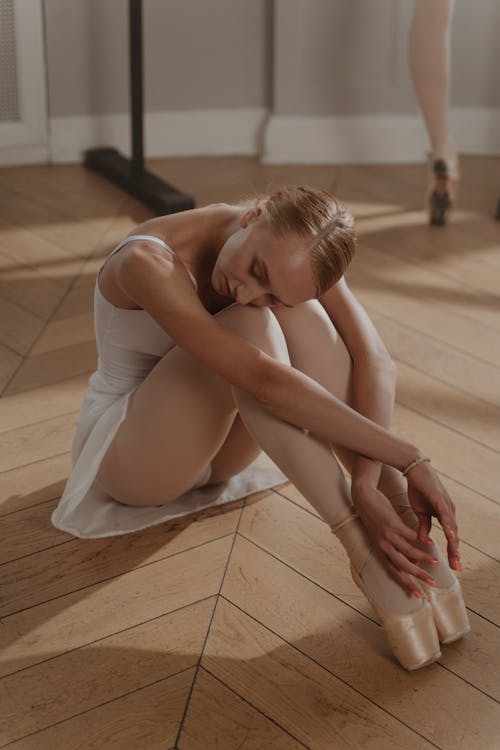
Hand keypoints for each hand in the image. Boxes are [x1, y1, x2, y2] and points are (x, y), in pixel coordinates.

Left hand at [351, 480, 440, 596]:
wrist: (364, 498)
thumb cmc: (376, 517)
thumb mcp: (384, 537)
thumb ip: (398, 550)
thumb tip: (414, 563)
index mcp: (380, 551)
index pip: (393, 572)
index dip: (406, 584)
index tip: (418, 595)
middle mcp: (383, 546)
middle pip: (402, 566)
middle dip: (418, 576)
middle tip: (432, 583)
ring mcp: (387, 535)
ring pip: (408, 551)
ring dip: (423, 558)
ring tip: (436, 562)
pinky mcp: (392, 524)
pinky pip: (410, 535)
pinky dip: (421, 540)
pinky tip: (431, 543)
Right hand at [405, 460, 459, 569]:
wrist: (415, 470)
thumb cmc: (419, 489)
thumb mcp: (420, 511)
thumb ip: (424, 525)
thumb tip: (424, 540)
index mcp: (444, 515)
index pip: (450, 537)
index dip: (451, 551)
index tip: (452, 566)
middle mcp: (449, 511)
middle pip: (454, 535)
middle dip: (455, 552)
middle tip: (456, 567)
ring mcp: (445, 504)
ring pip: (452, 527)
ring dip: (454, 542)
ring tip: (456, 556)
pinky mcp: (439, 498)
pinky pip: (445, 514)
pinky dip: (448, 525)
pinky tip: (451, 534)